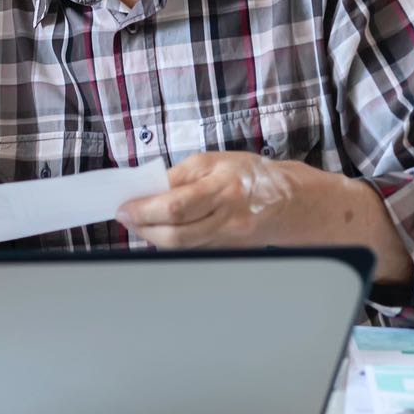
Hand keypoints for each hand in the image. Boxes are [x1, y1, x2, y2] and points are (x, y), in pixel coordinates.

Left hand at [117, 151, 299, 249]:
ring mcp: (227, 240)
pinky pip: (191, 250)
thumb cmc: (249, 175)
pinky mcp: (226, 252)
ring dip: (152, 236)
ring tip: (138, 223)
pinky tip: (160, 230)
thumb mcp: (214, 161)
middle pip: (176, 234)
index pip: (176, 205)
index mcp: (223, 189)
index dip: (144, 210)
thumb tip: (146, 189)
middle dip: (143, 227)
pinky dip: (170, 242)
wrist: (289, 202)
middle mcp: (227, 218)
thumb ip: (179, 176)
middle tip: (126, 217)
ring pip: (181, 247)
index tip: (124, 207)